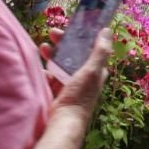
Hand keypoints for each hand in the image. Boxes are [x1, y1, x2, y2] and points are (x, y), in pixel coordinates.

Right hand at [31, 28, 112, 148]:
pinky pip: (51, 76)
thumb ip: (100, 51)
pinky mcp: (58, 91)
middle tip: (52, 33)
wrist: (63, 121)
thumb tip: (107, 30)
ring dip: (52, 54)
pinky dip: (45, 70)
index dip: (82, 37)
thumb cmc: (80, 96)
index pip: (90, 48)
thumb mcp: (91, 71)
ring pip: (61, 63)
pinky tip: (41, 67)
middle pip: (73, 54)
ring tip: (43, 47)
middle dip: (63, 43)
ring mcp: (70, 84)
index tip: (72, 27)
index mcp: (95, 71)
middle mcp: (84, 76)